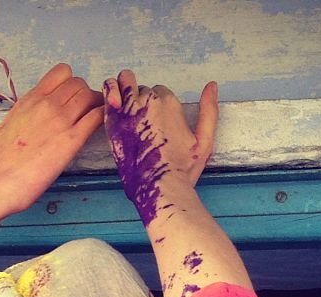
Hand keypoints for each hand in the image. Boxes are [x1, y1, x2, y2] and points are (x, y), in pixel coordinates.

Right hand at [0, 63, 102, 214]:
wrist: (4, 181)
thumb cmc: (2, 160)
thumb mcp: (5, 126)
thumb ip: (21, 114)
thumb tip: (25, 113)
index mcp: (32, 99)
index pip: (62, 72)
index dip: (71, 83)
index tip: (70, 97)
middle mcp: (47, 104)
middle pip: (79, 84)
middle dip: (85, 95)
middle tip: (85, 111)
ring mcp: (61, 120)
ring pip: (91, 97)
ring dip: (96, 106)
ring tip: (93, 119)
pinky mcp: (72, 140)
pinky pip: (96, 117)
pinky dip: (102, 118)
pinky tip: (100, 126)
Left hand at [102, 70, 217, 225]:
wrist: (158, 188)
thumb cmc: (182, 170)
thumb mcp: (204, 141)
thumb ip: (209, 111)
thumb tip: (212, 85)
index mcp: (169, 103)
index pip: (160, 93)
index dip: (158, 107)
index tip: (156, 124)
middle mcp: (149, 100)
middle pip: (143, 91)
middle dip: (142, 102)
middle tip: (141, 123)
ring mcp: (129, 108)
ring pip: (126, 85)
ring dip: (125, 90)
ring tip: (125, 105)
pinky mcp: (113, 119)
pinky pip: (108, 90)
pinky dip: (110, 90)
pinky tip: (113, 101)